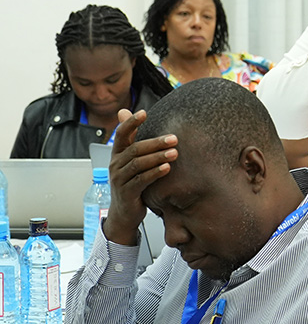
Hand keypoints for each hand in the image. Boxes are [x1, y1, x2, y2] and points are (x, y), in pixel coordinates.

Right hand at [102, 109, 176, 245]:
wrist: (124, 212)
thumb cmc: (131, 182)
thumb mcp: (130, 161)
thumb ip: (132, 139)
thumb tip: (125, 111)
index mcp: (117, 154)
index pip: (121, 134)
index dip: (131, 123)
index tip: (144, 113)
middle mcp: (116, 164)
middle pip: (135, 149)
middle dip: (156, 143)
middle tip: (174, 138)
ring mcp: (119, 179)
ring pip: (139, 164)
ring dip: (158, 157)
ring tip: (175, 153)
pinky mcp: (127, 193)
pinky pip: (141, 180)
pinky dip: (155, 173)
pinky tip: (167, 168)